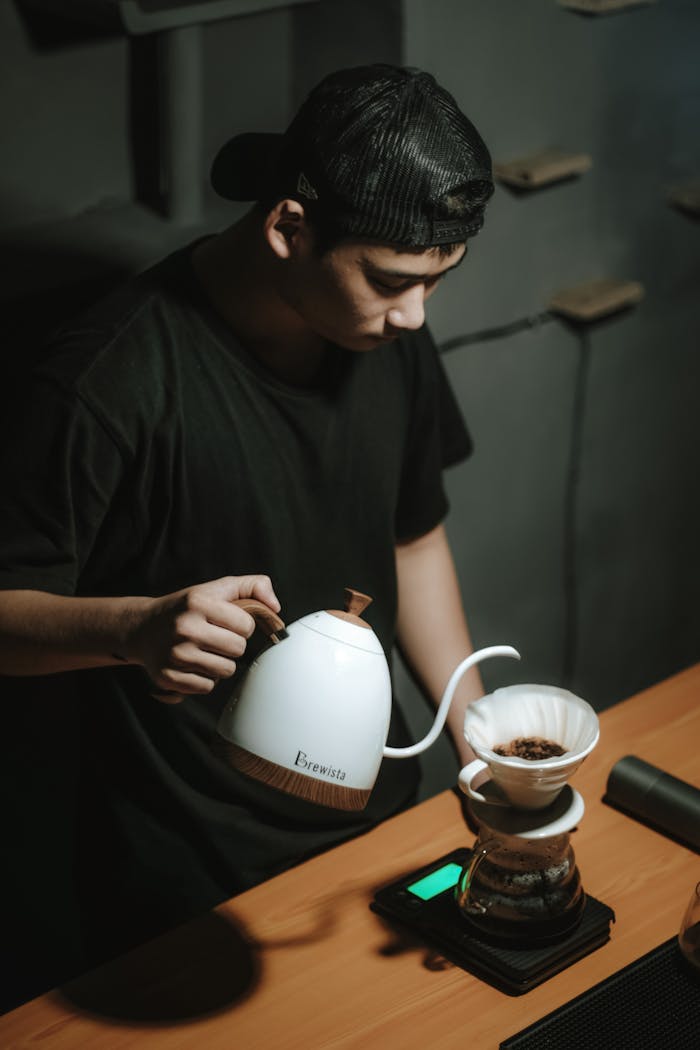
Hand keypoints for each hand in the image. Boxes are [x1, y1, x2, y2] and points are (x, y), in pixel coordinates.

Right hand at [126, 575, 280, 703]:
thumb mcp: (215, 588)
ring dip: (220, 663)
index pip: (246, 625)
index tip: (227, 622)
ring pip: (226, 670)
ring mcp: (175, 654)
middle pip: (238, 649)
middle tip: (215, 637)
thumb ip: (252, 586)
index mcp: (199, 602)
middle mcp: (185, 627)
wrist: (142, 628)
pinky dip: (204, 678)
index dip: (242, 625)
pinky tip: (192, 664)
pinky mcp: (168, 677)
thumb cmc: (185, 608)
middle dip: (232, 645)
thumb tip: (275, 607)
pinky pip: (207, 687)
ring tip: (203, 650)